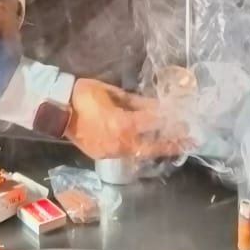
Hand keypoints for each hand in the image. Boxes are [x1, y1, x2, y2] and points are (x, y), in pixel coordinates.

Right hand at [66, 79, 185, 161]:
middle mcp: (120, 143)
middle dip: (173, 143)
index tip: (186, 117)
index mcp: (123, 124)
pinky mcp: (104, 156)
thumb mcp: (114, 93)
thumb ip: (137, 102)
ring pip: (141, 153)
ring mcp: (112, 152)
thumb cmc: (86, 95)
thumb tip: (156, 106)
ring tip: (175, 145)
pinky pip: (128, 155)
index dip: (172, 119)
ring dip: (158, 148)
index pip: (154, 122)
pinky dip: (141, 150)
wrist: (58, 110)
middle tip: (191, 141)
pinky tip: (150, 146)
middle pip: (153, 145)